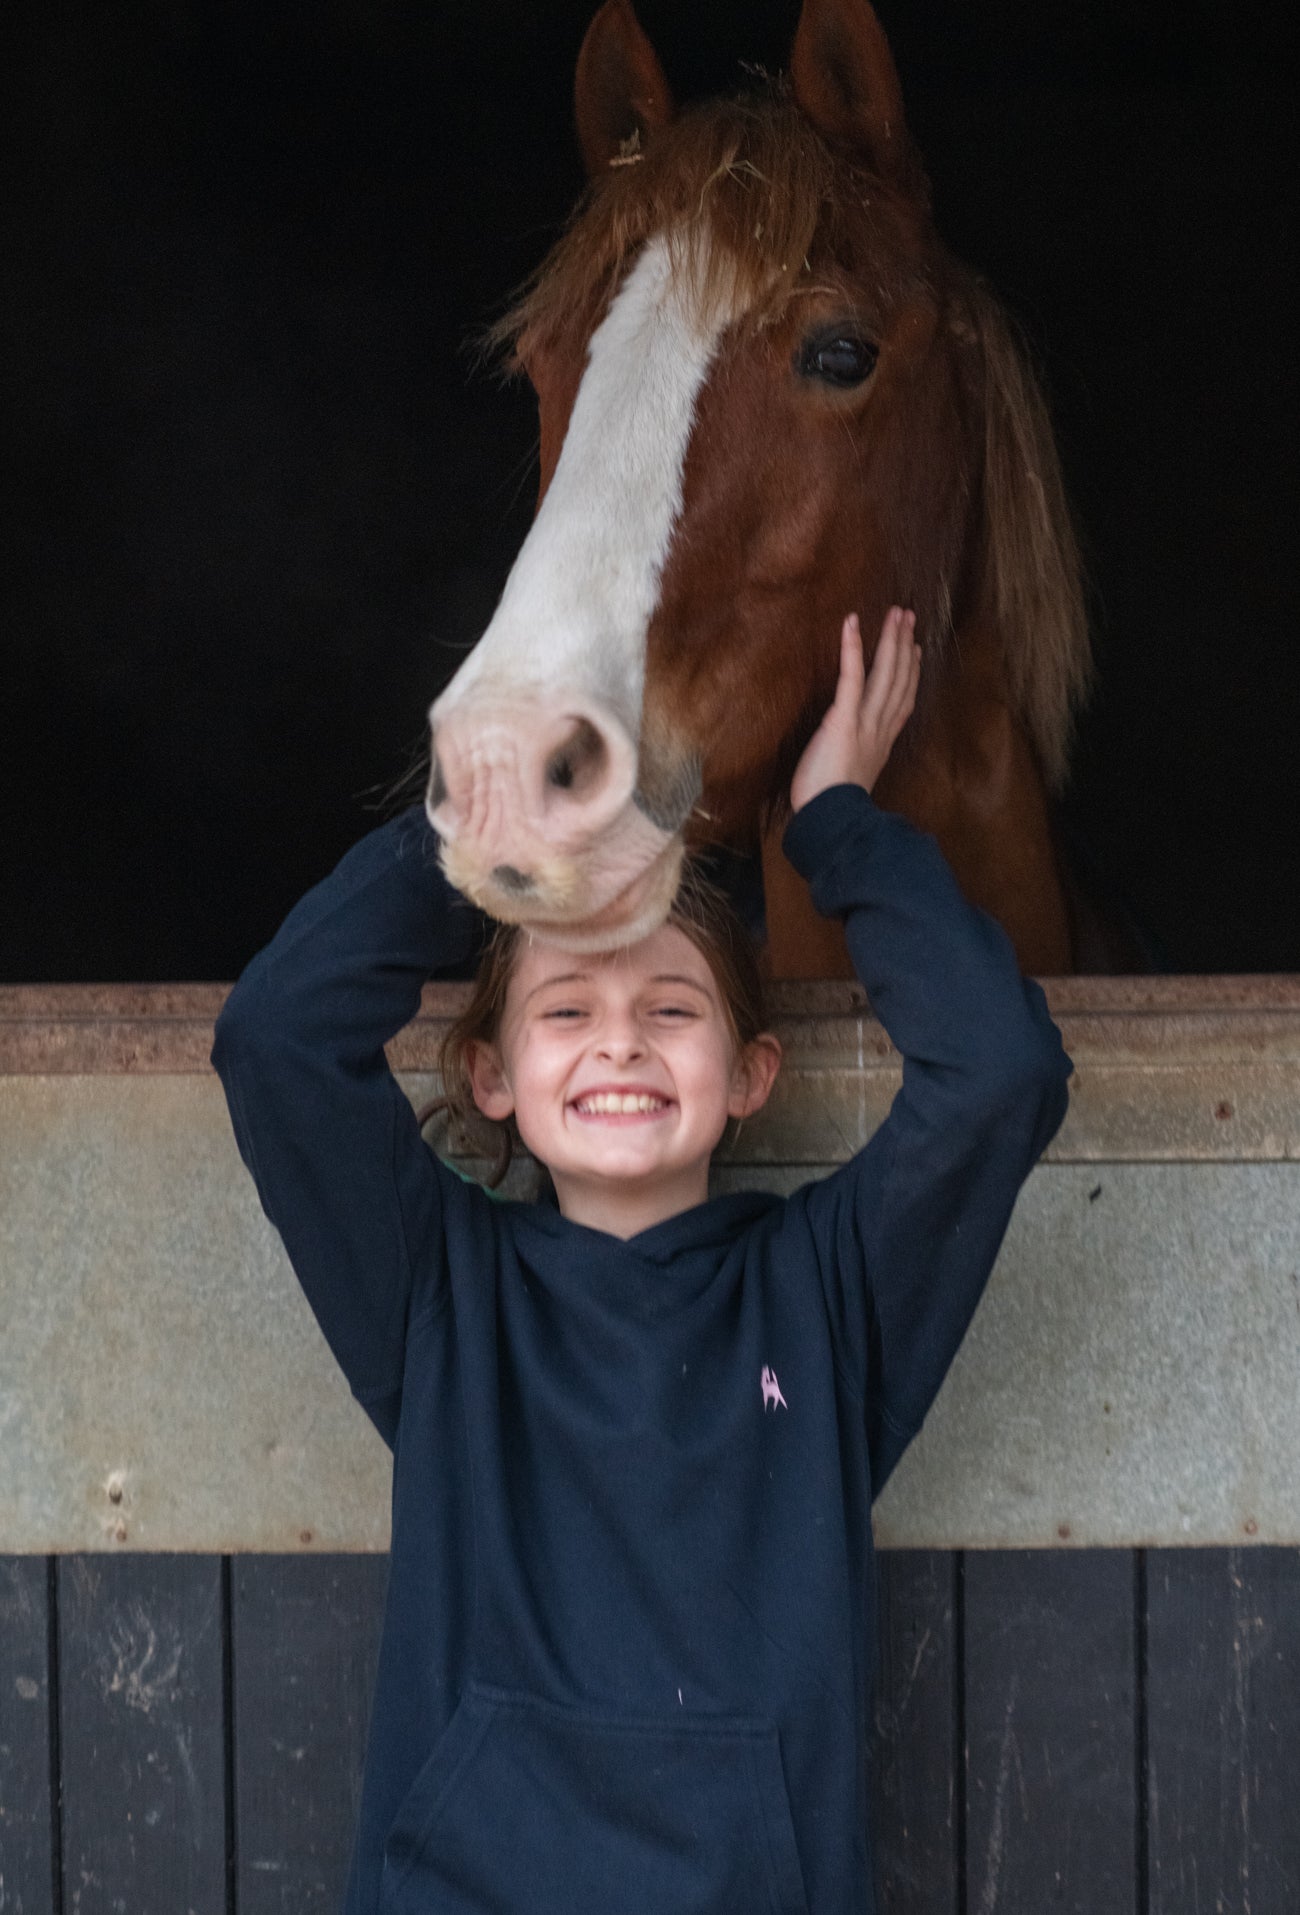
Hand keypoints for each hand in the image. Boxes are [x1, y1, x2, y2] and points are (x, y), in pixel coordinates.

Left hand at [789, 607, 919, 812]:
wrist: (830, 821)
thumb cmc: (831, 806)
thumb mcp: (851, 777)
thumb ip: (857, 757)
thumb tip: (851, 749)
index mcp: (882, 743)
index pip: (903, 701)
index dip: (910, 673)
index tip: (914, 650)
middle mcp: (880, 729)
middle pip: (899, 680)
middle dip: (904, 646)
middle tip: (907, 616)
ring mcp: (865, 723)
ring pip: (885, 674)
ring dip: (890, 640)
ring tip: (895, 613)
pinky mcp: (844, 720)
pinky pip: (852, 678)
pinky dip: (853, 648)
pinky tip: (852, 622)